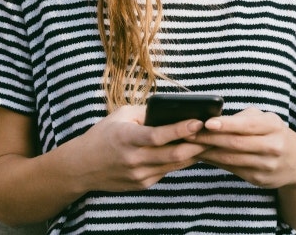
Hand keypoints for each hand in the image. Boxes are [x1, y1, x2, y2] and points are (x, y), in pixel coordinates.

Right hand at [62, 105, 208, 191]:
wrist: (82, 166)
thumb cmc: (103, 135)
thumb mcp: (120, 116)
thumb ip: (146, 113)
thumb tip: (172, 110)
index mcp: (126, 138)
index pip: (158, 135)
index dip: (180, 129)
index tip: (198, 121)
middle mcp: (134, 159)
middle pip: (173, 153)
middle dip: (197, 144)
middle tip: (213, 134)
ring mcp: (139, 174)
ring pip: (174, 164)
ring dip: (193, 154)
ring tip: (207, 142)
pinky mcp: (142, 184)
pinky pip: (166, 171)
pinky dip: (179, 161)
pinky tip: (189, 152)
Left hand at [184, 107, 295, 189]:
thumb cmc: (274, 133)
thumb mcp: (266, 119)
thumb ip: (243, 117)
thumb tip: (213, 120)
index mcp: (274, 127)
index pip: (247, 125)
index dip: (226, 124)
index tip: (207, 122)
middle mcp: (272, 147)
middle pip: (235, 143)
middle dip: (208, 138)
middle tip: (187, 133)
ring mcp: (266, 166)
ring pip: (230, 159)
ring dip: (207, 151)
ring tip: (189, 143)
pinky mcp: (258, 179)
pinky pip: (231, 169)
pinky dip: (214, 161)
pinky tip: (201, 155)